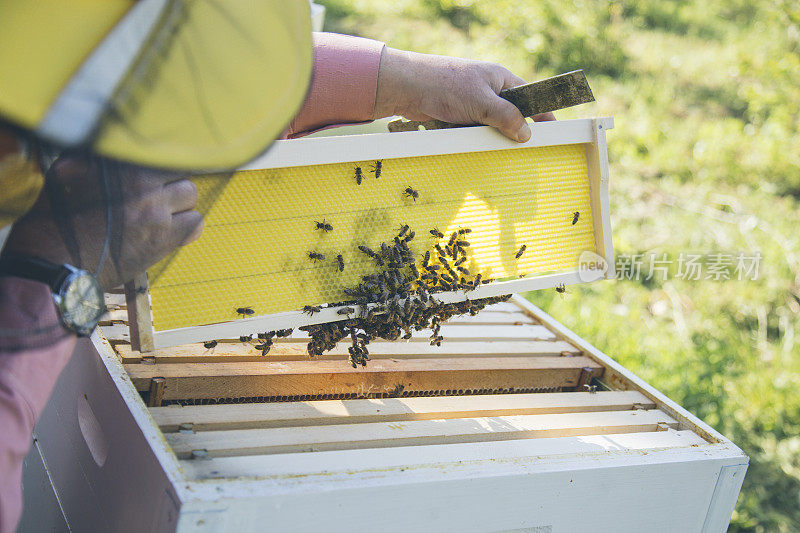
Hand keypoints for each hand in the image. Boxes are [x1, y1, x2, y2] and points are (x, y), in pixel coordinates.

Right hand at [3, 153, 202, 289]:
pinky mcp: (162, 242)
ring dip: (181, 206)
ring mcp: (156, 215)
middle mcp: (144, 187)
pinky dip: (187, 227)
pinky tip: (171, 231)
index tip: (159, 174)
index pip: (166, 154)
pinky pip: (195, 226)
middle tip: (159, 197)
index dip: (163, 166)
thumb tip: (114, 142)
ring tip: (164, 214)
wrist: (54, 262)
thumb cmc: (57, 217)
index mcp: (122, 166)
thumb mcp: (67, 171)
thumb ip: (97, 155)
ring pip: (192, 200)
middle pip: (183, 176)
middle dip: (173, 186)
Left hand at [374, 47, 555, 141]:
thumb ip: (506, 116)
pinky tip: (472, 146)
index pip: (530, 97)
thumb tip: (526, 133)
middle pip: (510, 115)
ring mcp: (473, 103)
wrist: (406, 88)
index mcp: (501, 79)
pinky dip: (473, 139)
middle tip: (520, 148)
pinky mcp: (458, 115)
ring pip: (491, 127)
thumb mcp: (481, 102)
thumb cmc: (445, 85)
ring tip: (493, 149)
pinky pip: (473, 132)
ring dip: (490, 137)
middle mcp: (489, 90)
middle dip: (513, 131)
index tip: (552, 130)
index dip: (541, 113)